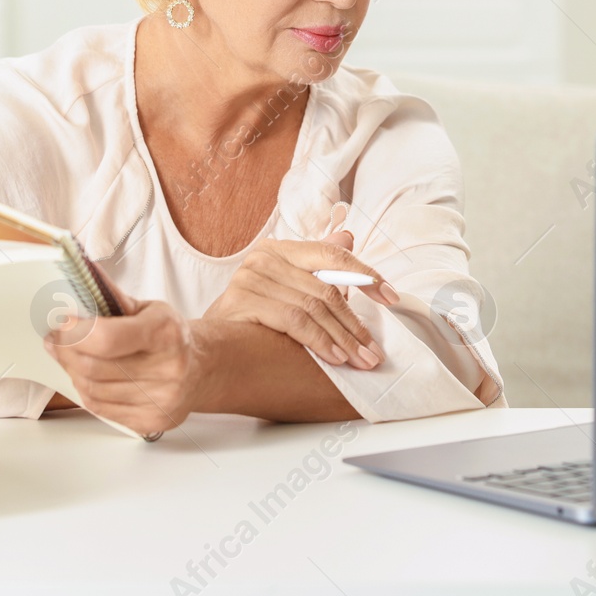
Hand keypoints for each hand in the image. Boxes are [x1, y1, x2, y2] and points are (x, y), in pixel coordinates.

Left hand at [42, 268, 203, 436]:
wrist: (201, 368)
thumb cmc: (170, 335)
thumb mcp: (149, 309)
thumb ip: (112, 298)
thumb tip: (80, 277)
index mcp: (166, 333)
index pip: (107, 339)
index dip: (76, 333)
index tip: (63, 324)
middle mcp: (168, 369)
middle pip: (94, 367)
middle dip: (67, 352)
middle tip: (57, 340)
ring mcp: (161, 400)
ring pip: (92, 390)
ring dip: (73, 372)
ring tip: (71, 357)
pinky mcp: (151, 422)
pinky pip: (100, 409)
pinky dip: (86, 391)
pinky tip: (87, 377)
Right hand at [203, 229, 398, 370]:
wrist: (205, 351)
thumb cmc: (251, 324)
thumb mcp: (289, 293)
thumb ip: (319, 268)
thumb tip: (349, 234)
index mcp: (278, 250)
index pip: (333, 255)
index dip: (366, 276)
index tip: (391, 297)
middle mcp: (263, 257)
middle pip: (326, 287)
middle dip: (356, 323)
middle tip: (374, 350)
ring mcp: (250, 277)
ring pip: (314, 306)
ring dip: (343, 338)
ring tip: (361, 360)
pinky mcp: (243, 300)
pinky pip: (295, 321)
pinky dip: (320, 341)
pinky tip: (335, 359)